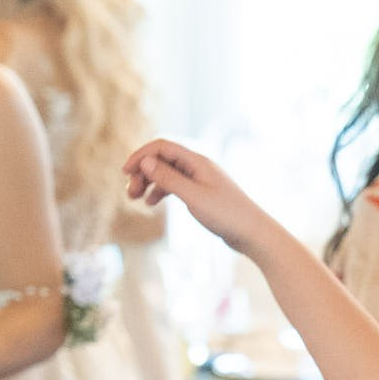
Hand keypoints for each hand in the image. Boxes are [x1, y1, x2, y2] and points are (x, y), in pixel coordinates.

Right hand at [123, 138, 274, 254]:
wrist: (253, 233)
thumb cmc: (227, 215)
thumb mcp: (193, 196)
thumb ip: (168, 178)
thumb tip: (145, 161)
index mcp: (198, 161)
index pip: (162, 146)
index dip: (141, 156)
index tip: (125, 172)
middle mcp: (199, 166)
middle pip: (162, 159)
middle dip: (142, 172)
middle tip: (130, 194)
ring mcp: (201, 179)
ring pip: (167, 173)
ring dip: (149, 182)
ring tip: (135, 199)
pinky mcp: (202, 193)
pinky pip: (175, 185)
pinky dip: (160, 191)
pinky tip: (151, 203)